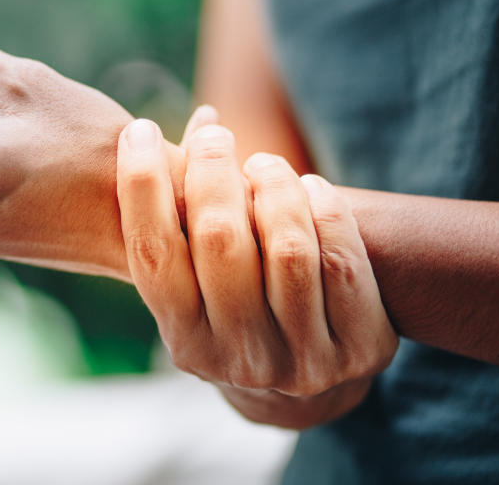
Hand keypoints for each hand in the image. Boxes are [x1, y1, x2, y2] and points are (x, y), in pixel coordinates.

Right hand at [115, 115, 397, 428]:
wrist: (305, 380)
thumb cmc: (238, 307)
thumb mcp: (198, 280)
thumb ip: (184, 214)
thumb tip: (204, 118)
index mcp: (185, 341)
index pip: (152, 252)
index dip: (141, 183)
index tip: (137, 130)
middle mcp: (238, 359)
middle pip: (220, 241)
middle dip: (212, 171)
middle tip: (214, 137)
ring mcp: (302, 361)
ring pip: (288, 248)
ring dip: (274, 185)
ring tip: (264, 164)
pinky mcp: (360, 348)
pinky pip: (342, 259)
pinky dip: (325, 209)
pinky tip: (309, 190)